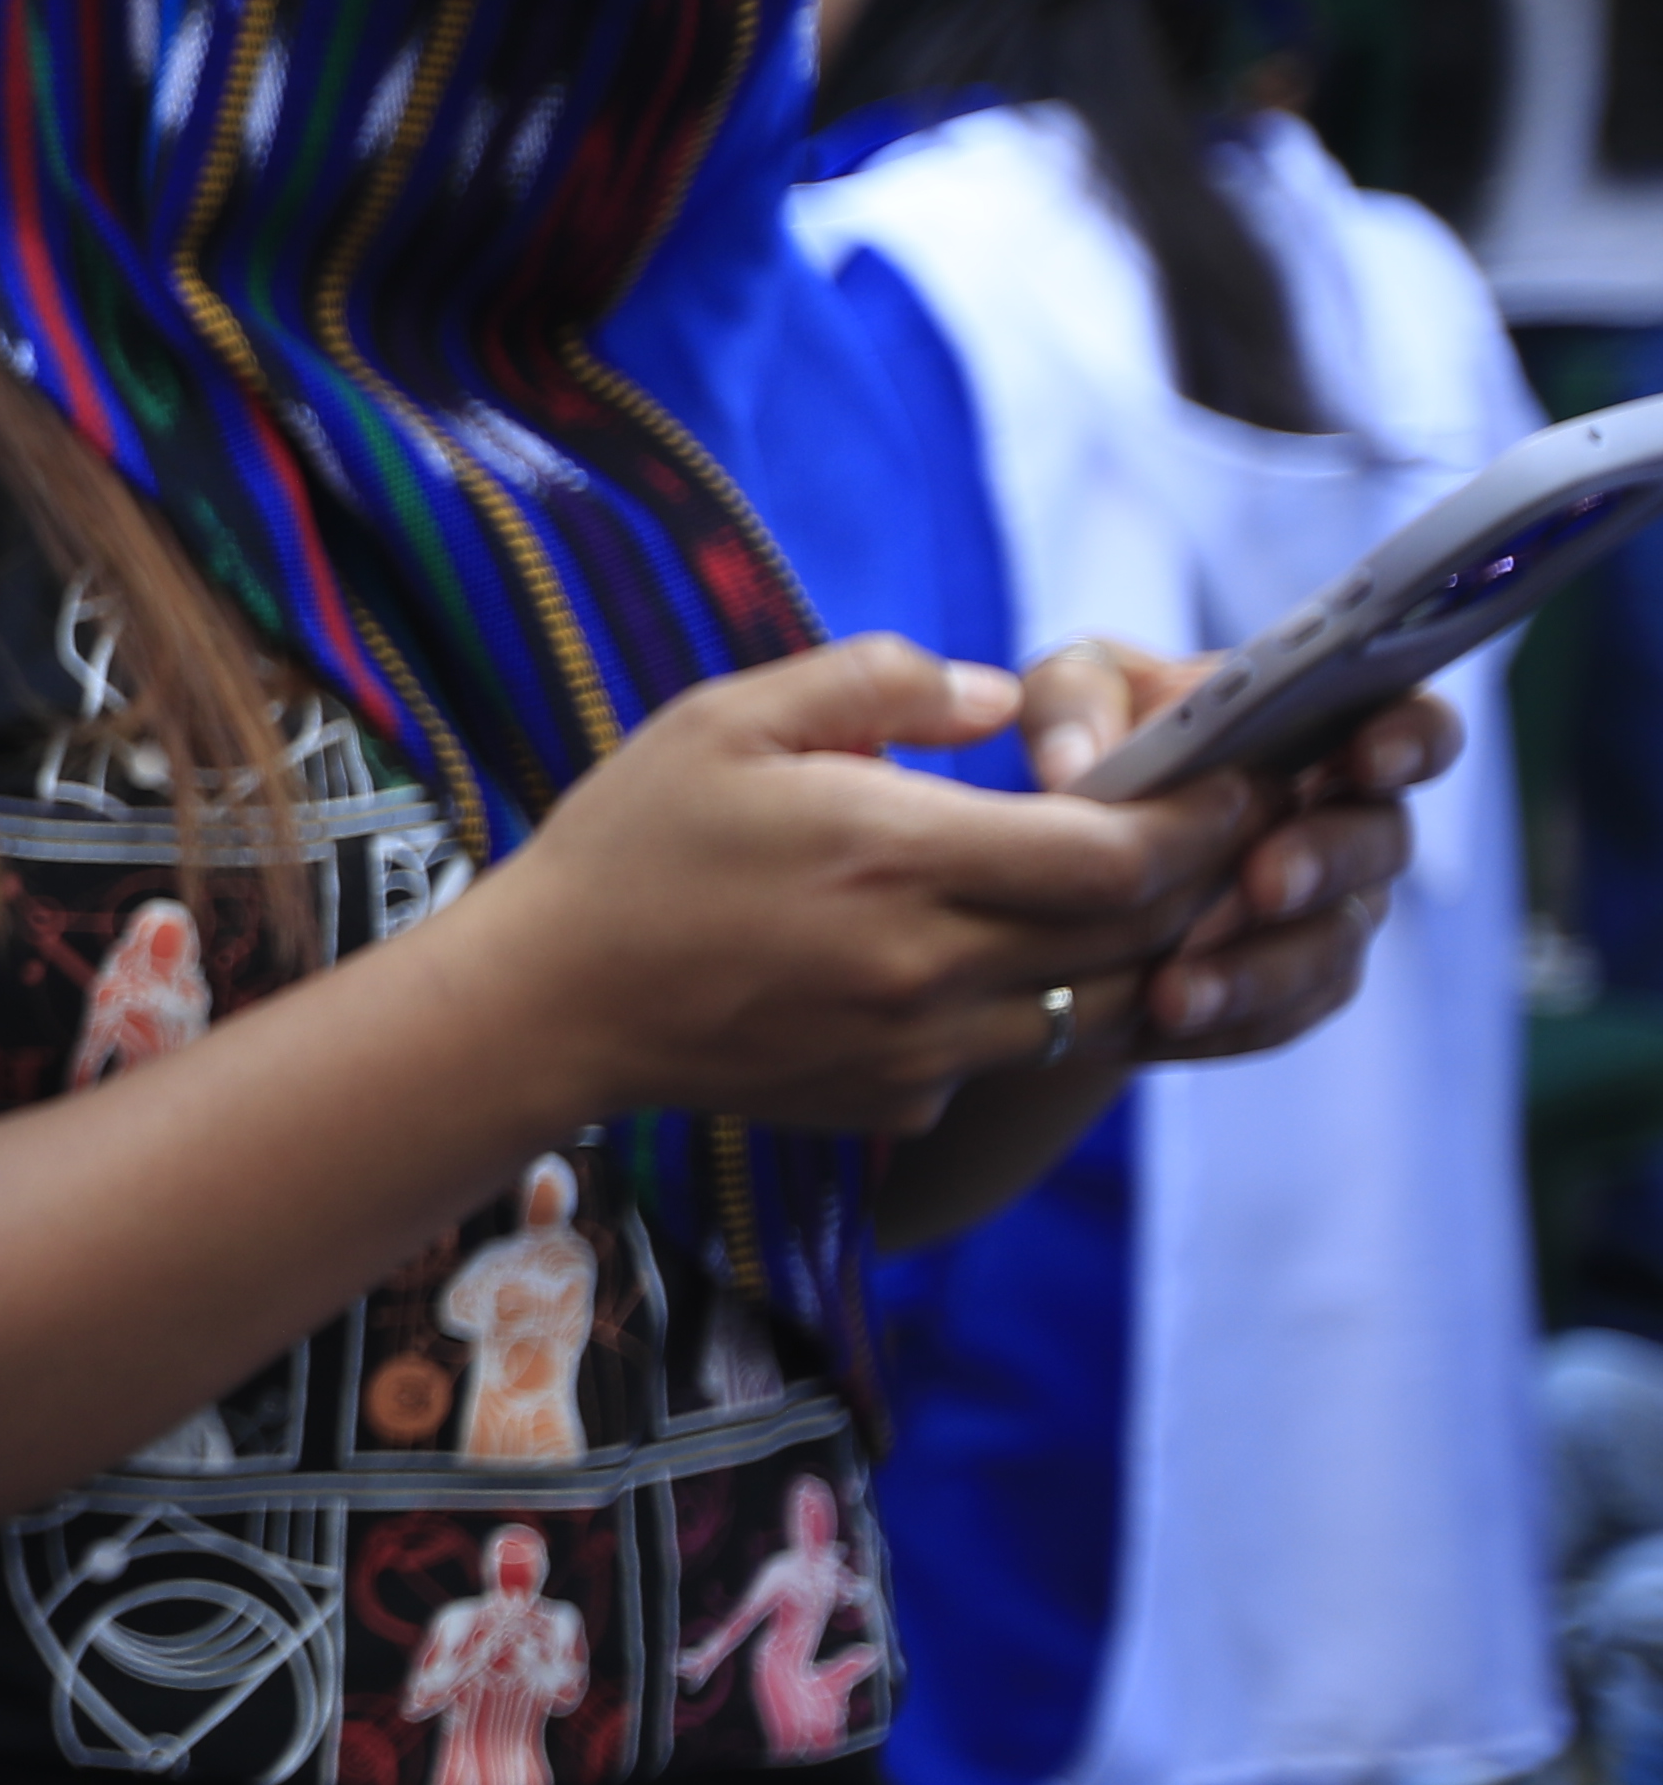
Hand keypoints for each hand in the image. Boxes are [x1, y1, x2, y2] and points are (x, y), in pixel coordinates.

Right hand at [442, 636, 1268, 1136]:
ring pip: (1094, 1011)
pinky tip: (1014, 960)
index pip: (1121, 854)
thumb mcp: (731, 719)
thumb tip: (1002, 696)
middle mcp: (928, 970)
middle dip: (1203, 881)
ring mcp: (916, 1051)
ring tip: (1152, 897)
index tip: (1236, 774)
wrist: (547, 1006)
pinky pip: (1007, 1057)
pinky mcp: (893, 1101)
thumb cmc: (631, 848)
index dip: (1205, 817)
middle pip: (1137, 938)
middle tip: (1226, 828)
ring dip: (1142, 957)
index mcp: (898, 858)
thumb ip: (879, 683)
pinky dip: (1039, 1011)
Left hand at [1017, 638, 1445, 1059]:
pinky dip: (1224, 1018)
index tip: (1368, 757)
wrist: (1054, 871)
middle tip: (1263, 882)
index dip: (1410, 739)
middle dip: (1326, 862)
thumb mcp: (1070, 697)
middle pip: (1381, 841)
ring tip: (1177, 988)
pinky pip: (1281, 1014)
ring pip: (1329, 945)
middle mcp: (1345, 821)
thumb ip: (1075, 702)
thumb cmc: (1090, 745)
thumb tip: (1076, 765)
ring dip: (1260, 968)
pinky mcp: (1290, 990)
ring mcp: (1328, 912)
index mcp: (1324, 728)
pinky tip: (1163, 1019)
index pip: (1413, 724)